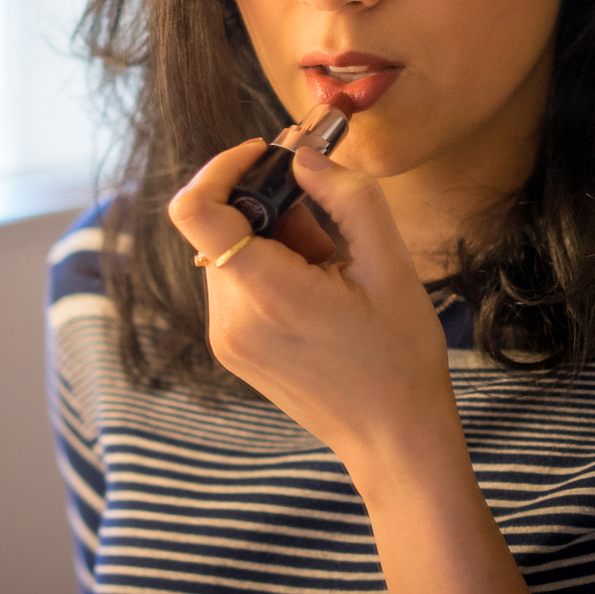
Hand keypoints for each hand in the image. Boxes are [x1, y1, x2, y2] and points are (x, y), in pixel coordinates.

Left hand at [168, 139, 456, 467]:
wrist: (393, 439)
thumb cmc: (399, 356)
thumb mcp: (390, 265)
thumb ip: (347, 197)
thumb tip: (302, 156)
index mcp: (266, 293)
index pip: (195, 209)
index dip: (223, 167)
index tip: (265, 153)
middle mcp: (229, 317)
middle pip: (219, 225)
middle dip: (267, 205)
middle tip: (327, 218)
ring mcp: (224, 338)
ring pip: (226, 251)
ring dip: (270, 238)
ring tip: (329, 267)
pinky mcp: (230, 348)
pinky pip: (233, 283)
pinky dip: (266, 267)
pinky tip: (315, 290)